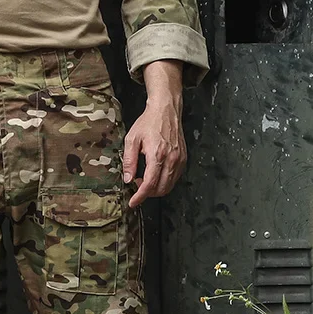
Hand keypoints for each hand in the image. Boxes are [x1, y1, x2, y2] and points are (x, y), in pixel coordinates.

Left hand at [122, 60, 186, 207]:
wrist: (166, 110)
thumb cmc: (148, 122)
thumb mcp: (132, 139)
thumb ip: (129, 161)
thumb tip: (128, 179)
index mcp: (157, 155)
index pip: (149, 184)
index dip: (140, 196)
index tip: (133, 202)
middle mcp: (172, 159)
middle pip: (160, 189)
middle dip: (147, 193)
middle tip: (136, 186)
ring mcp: (180, 160)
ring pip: (169, 186)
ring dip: (156, 189)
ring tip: (144, 180)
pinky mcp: (184, 159)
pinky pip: (175, 178)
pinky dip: (164, 182)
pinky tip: (155, 175)